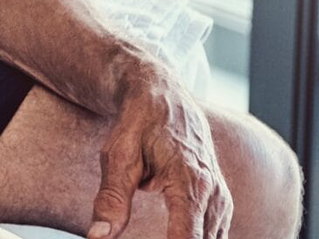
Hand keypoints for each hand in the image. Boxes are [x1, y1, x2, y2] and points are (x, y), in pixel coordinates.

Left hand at [89, 59, 230, 238]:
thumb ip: (111, 199)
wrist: (162, 93)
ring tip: (158, 233)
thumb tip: (97, 237)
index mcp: (191, 182)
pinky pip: (212, 235)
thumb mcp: (117, 156)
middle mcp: (214, 193)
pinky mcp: (219, 201)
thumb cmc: (139, 122)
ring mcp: (221, 198)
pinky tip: (170, 236)